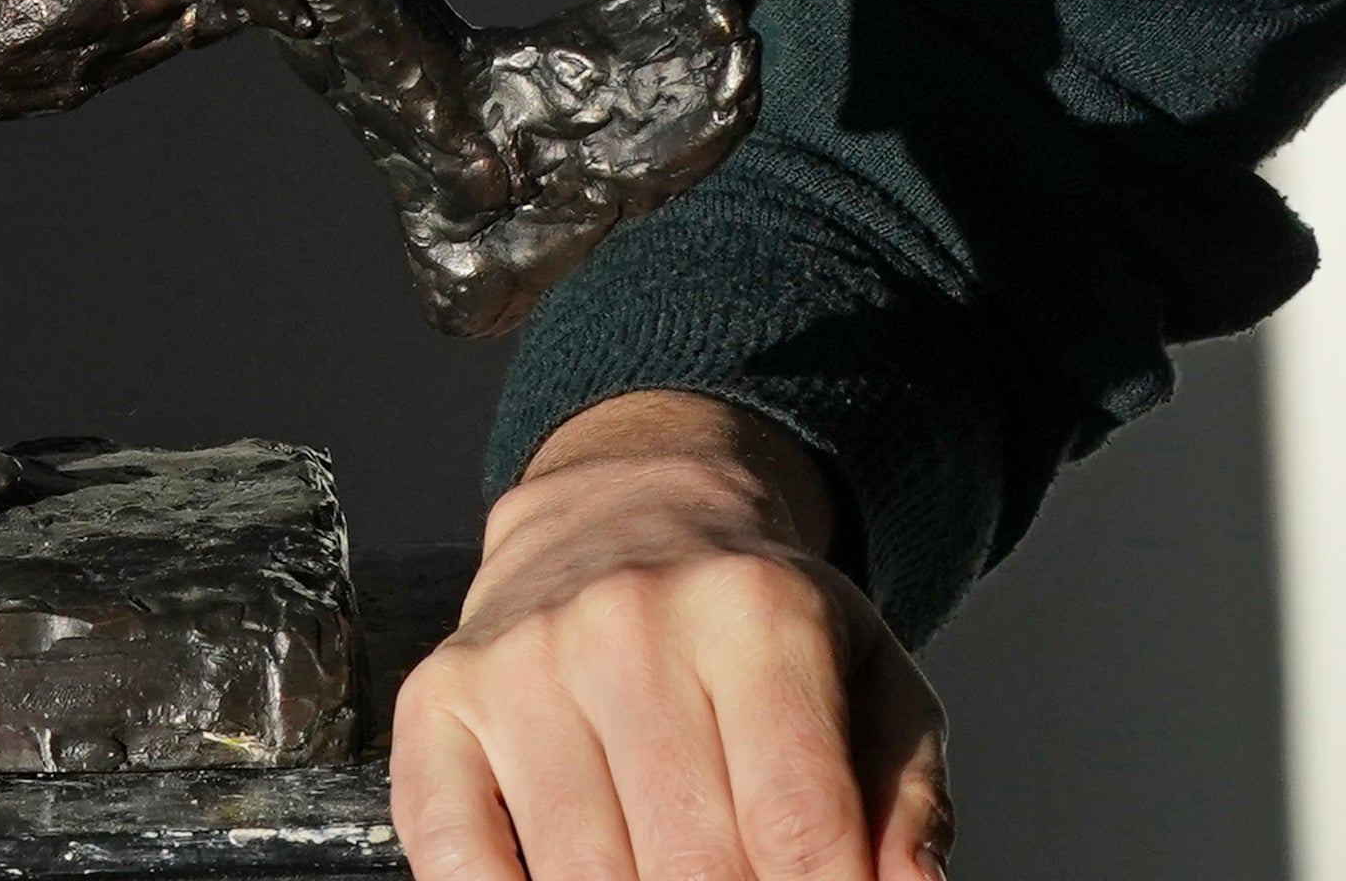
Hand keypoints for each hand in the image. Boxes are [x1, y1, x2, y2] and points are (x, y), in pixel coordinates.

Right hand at [393, 393, 949, 880]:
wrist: (629, 504)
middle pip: (696, 868)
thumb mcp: (868, 675)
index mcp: (758, 612)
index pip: (797, 826)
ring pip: (585, 880)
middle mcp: (630, 623)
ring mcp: (525, 662)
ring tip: (672, 872)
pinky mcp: (440, 697)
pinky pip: (456, 861)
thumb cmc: (758, 618)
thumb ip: (905, 796)